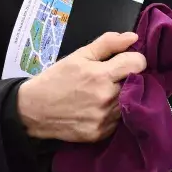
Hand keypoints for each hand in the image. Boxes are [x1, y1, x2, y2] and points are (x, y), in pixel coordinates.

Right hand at [16, 30, 146, 143]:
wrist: (34, 110)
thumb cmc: (56, 79)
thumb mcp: (79, 56)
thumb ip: (108, 43)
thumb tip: (133, 37)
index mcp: (101, 75)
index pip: (138, 64)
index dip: (134, 60)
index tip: (126, 62)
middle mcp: (106, 98)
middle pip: (136, 84)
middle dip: (127, 79)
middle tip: (112, 79)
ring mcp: (104, 118)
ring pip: (130, 103)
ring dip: (123, 97)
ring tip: (104, 94)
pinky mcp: (101, 133)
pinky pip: (119, 121)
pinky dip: (113, 114)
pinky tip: (98, 109)